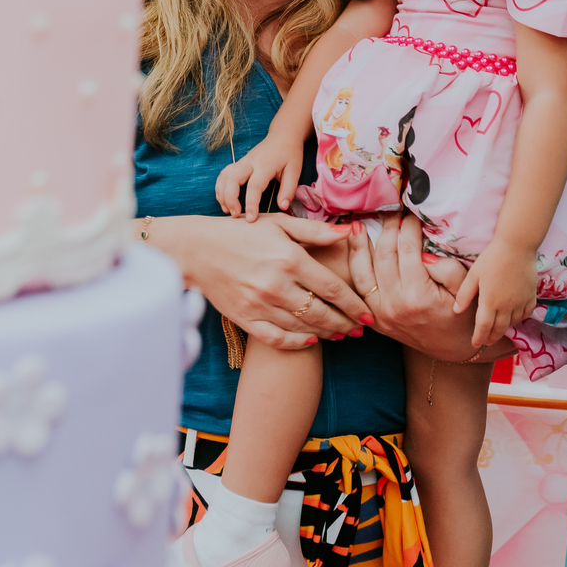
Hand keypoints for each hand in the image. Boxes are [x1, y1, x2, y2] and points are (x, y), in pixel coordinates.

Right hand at [147, 212, 370, 350]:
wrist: (198, 249)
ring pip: (302, 328)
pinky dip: (296, 343)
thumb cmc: (242, 232)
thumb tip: (347, 232)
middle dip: (345, 323)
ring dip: (325, 333)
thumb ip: (315, 231)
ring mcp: (260, 304)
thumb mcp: (280, 223)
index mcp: (290, 259)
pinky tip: (310, 341)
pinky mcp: (245, 318)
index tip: (368, 315)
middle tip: (359, 330)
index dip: (354, 304)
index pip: (332, 288)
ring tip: (341, 334)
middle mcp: (277, 285)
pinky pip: (276, 338)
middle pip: (321, 313)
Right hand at [214, 135, 301, 221]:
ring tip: (227, 210)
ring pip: (224, 176)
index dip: (251, 204)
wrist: (283, 135)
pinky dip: (220, 187)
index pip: (254, 186)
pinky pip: (224, 174)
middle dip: (230, 199)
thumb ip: (288, 190)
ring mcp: (242, 161)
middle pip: (232, 179)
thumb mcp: (295, 170)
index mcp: (265, 165)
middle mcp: (250, 162)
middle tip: (235, 215)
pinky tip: (224, 200)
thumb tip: (282, 207)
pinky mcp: (238, 163)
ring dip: (222, 194)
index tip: (251, 219)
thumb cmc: (290, 154)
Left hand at [345, 213, 514, 363]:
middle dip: (387, 228)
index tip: (412, 211)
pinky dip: (354, 269)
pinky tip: (354, 251)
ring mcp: (381, 315)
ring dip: (359, 246)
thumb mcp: (465, 290)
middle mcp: (394, 306)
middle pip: (383, 256)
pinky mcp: (375, 320)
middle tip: (393, 211)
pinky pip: (359, 290)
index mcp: (417, 297)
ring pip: (362, 273)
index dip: (409, 226)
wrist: (454, 350)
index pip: (407, 249)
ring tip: (358, 224)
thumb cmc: (463, 316)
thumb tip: (423, 251)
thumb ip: (447, 268)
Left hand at [454, 238, 536, 348]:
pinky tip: (514, 316)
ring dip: (504, 328)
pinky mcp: (531, 296)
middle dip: (491, 338)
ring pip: (512, 323)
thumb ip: (465, 294)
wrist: (517, 245)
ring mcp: (520, 302)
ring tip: (498, 329)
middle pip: (499, 329)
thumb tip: (455, 311)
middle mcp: (506, 306)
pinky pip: (526, 314)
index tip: (475, 344)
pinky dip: (519, 319)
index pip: (483, 327)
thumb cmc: (492, 258)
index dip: (479, 338)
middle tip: (485, 341)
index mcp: (490, 301)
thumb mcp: (474, 274)